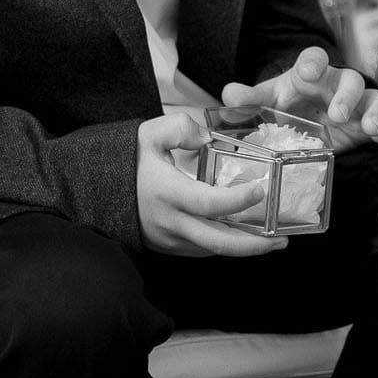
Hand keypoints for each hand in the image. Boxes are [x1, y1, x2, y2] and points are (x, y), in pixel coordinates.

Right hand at [136, 112, 288, 256]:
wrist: (97, 191)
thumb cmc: (128, 161)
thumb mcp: (149, 133)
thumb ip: (179, 127)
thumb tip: (206, 138)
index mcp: (168, 193)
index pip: (208, 204)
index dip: (237, 200)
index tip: (260, 191)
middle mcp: (171, 222)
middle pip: (219, 243)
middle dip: (254, 245)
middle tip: (281, 238)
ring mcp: (170, 239)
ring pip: (214, 250)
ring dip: (244, 247)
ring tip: (271, 238)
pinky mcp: (170, 247)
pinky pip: (203, 249)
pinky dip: (226, 244)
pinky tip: (243, 234)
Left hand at [220, 45, 377, 154]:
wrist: (309, 117)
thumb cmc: (289, 103)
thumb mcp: (268, 101)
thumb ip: (249, 99)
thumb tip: (226, 96)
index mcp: (311, 74)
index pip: (314, 60)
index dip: (313, 64)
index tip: (309, 72)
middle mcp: (338, 86)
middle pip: (350, 80)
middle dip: (346, 96)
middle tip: (337, 115)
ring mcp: (359, 106)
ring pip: (374, 100)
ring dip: (376, 112)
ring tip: (373, 129)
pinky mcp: (372, 127)